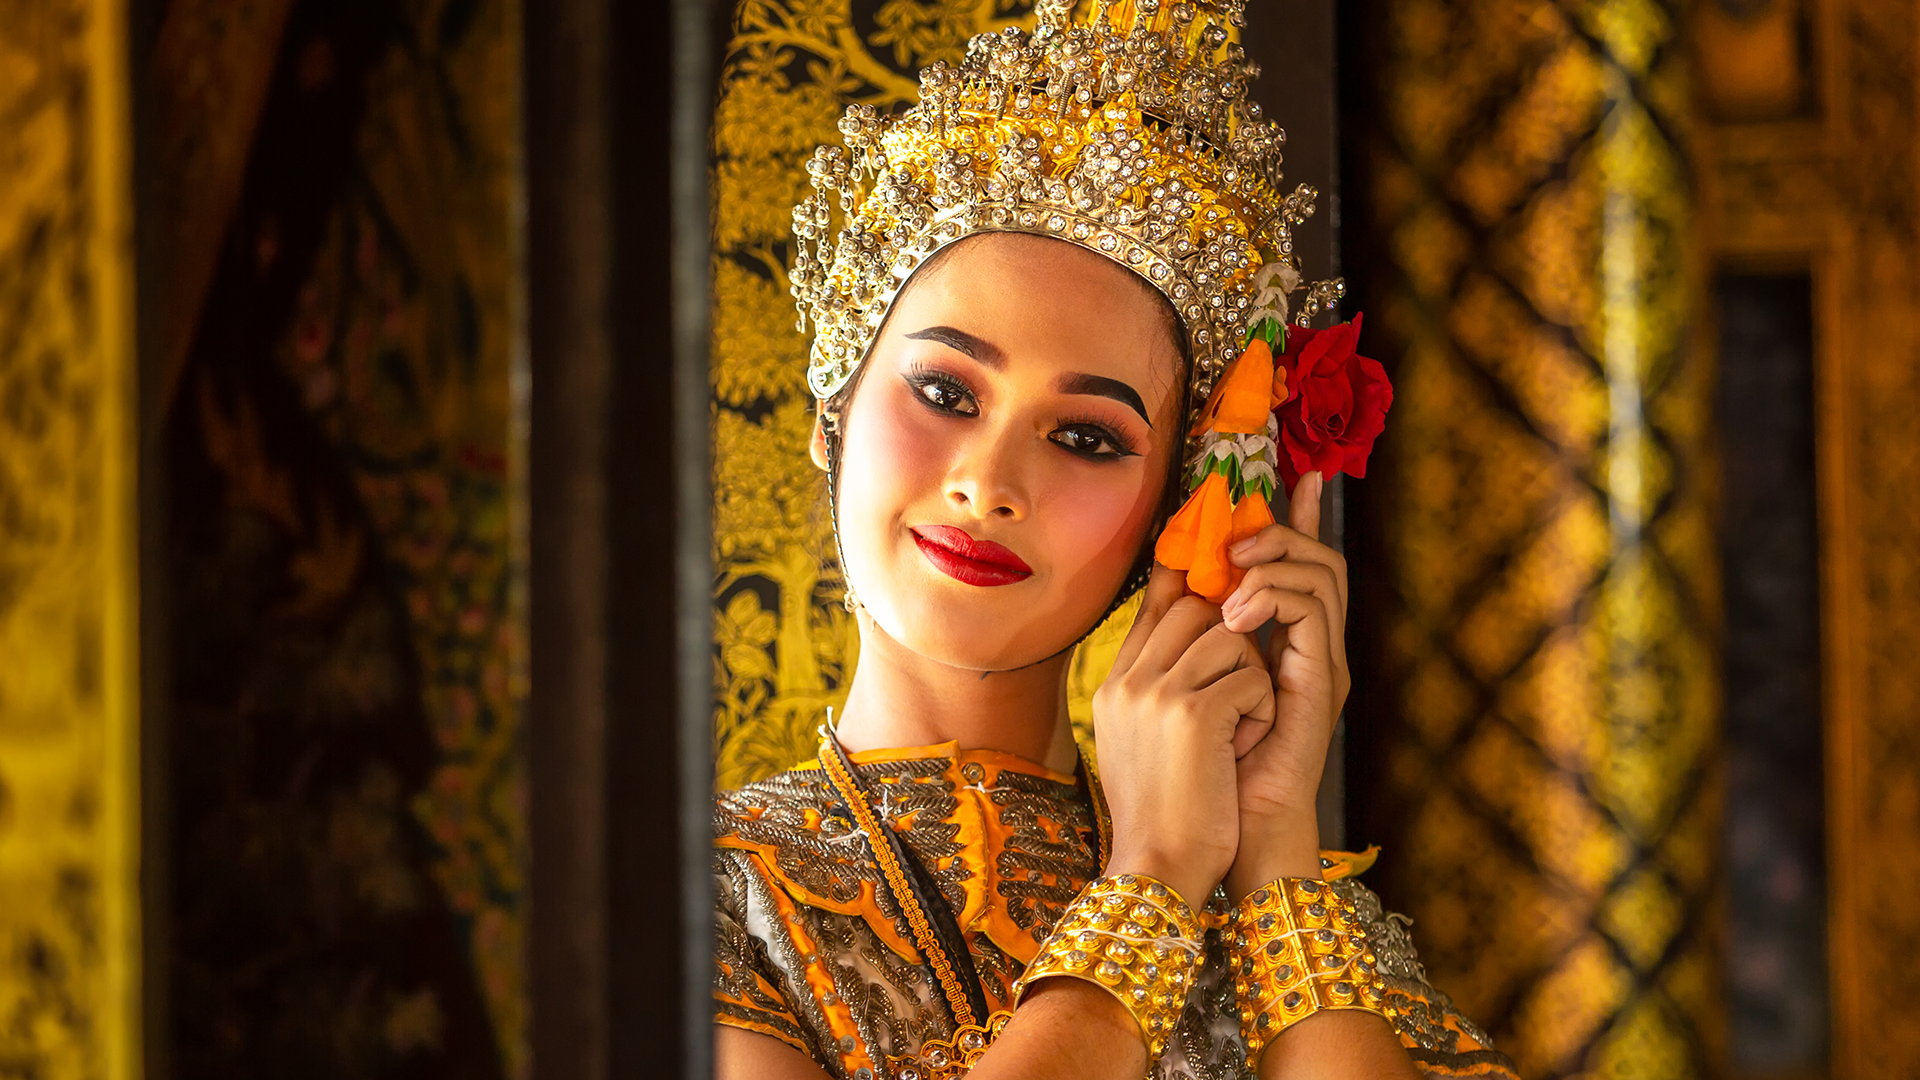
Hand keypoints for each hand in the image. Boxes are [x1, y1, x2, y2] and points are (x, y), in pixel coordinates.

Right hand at [1092, 563, 1275, 906]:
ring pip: (1231, 638)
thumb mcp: (1142, 740)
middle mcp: (1129, 678)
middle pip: (1198, 608)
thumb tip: (1197, 635)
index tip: (1213, 542)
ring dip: (1253, 682)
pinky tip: (1244, 747)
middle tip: (1244, 683)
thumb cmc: (1164, 813)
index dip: (1187, 570)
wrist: (1159, 868)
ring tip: (1240, 732)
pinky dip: (1262, 711)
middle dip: (1236, 637)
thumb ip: (1157, 686)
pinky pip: (1251, 678)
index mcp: (1114, 683)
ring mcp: (1156, 692)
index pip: (1153, 601)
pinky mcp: (1192, 712)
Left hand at [1217, 472, 1349, 896]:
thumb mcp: (1188, 676)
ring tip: (1232, 579)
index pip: (1302, 562)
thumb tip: (1168, 574)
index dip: (1303, 517)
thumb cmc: (1204, 760)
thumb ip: (1189, 628)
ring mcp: (1323, 661)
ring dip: (1273, 562)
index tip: (1300, 476)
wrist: (1227, 827)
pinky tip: (1235, 613)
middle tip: (1237, 537)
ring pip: (1322, 574)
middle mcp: (1313, 645)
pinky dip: (1274, 597)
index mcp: (1286, 641)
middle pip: (1320, 557)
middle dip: (1280, 532)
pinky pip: (1313, 611)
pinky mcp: (1323, 680)